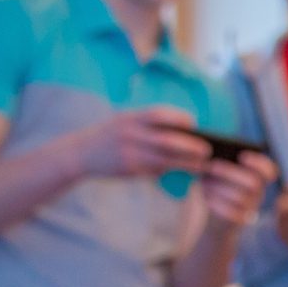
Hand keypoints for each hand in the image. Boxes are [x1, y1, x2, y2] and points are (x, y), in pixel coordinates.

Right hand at [83, 106, 208, 179]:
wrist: (80, 153)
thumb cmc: (111, 135)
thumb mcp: (125, 121)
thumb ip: (149, 124)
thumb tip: (185, 131)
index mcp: (131, 118)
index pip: (159, 114)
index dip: (180, 118)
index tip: (194, 124)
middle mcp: (130, 133)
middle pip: (166, 140)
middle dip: (190, 146)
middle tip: (207, 151)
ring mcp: (128, 152)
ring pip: (164, 159)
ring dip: (186, 164)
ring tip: (202, 167)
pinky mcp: (128, 168)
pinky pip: (154, 170)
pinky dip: (171, 171)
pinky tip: (184, 173)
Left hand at [194, 149, 276, 229]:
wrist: (216, 214)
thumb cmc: (218, 186)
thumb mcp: (220, 171)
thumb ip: (220, 161)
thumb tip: (209, 156)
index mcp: (257, 178)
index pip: (269, 171)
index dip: (259, 163)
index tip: (242, 156)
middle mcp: (258, 193)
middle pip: (254, 183)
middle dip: (230, 172)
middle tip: (211, 165)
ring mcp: (251, 207)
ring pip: (241, 198)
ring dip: (219, 187)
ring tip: (204, 182)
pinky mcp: (240, 220)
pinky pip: (232, 213)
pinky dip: (217, 203)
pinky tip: (206, 197)